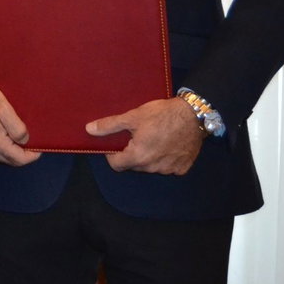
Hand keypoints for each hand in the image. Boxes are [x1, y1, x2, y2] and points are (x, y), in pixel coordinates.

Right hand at [0, 79, 40, 165]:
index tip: (38, 148)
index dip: (32, 156)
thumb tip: (25, 141)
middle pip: (10, 161)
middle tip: (29, 143)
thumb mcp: (4, 108)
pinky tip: (0, 137)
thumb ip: (17, 128)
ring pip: (0, 158)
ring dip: (10, 152)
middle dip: (21, 154)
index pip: (19, 159)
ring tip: (15, 139)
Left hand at [88, 97, 204, 174]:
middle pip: (134, 165)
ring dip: (149, 156)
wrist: (193, 115)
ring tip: (153, 137)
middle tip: (136, 135)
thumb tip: (89, 130)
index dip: (113, 154)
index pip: (116, 165)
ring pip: (151, 166)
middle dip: (131, 153)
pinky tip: (167, 143)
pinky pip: (168, 166)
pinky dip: (165, 158)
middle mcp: (153, 167)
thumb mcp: (132, 116)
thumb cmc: (162, 114)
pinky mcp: (183, 167)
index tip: (117, 142)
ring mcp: (170, 169)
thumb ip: (109, 125)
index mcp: (139, 157)